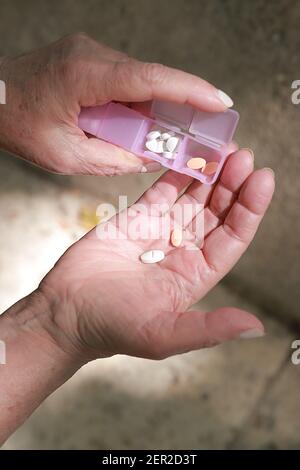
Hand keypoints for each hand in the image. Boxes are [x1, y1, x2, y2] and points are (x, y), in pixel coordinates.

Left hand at [0, 33, 232, 175]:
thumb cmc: (19, 126)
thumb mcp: (66, 157)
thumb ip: (113, 159)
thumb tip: (153, 157)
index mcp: (84, 76)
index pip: (150, 78)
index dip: (190, 90)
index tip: (220, 103)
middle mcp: (91, 54)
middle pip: (151, 78)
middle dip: (181, 103)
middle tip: (205, 129)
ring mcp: (90, 51)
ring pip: (140, 79)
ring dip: (157, 105)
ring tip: (169, 133)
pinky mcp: (90, 57)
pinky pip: (126, 78)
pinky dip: (139, 101)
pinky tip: (139, 122)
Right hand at [39, 149, 274, 359]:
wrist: (67, 312)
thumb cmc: (113, 328)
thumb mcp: (165, 335)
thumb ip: (210, 329)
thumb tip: (255, 328)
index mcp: (196, 275)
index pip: (232, 238)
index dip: (250, 210)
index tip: (262, 179)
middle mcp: (183, 251)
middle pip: (218, 213)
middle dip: (234, 185)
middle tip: (244, 157)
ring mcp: (160, 231)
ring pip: (194, 197)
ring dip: (211, 174)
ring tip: (226, 149)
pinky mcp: (136, 217)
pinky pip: (163, 189)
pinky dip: (178, 172)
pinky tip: (193, 154)